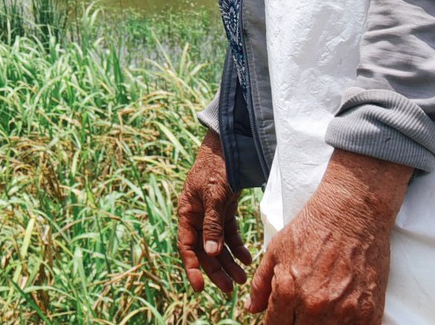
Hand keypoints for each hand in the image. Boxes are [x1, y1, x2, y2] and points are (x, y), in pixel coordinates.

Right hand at [176, 130, 250, 292]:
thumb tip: (210, 252)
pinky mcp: (225, 210)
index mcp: (187, 212)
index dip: (192, 267)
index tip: (199, 288)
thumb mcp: (214, 195)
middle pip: (205, 250)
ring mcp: (211, 214)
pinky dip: (237, 247)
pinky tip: (248, 258)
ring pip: (218, 245)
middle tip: (229, 289)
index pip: (187, 246)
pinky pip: (230, 235)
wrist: (229, 145)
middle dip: (216, 270)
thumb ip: (212, 225)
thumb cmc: (216, 167)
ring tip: (242, 279)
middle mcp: (197, 216)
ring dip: (229, 262)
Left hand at [248, 150, 411, 323]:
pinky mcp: (369, 313)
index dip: (275, 324)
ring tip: (319, 312)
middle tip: (300, 312)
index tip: (281, 319)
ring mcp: (345, 313)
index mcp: (289, 292)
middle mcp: (315, 307)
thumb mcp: (276, 251)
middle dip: (296, 324)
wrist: (352, 214)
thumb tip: (251, 309)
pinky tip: (340, 316)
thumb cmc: (312, 229)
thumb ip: (261, 284)